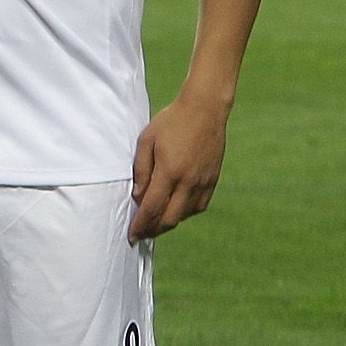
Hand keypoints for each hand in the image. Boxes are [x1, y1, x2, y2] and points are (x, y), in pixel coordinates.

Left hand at [129, 94, 228, 240]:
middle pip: (170, 218)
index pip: (152, 209)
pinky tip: (175, 210)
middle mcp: (189, 181)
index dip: (140, 226)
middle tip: (141, 234)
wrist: (205, 110)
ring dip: (169, 222)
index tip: (132, 236)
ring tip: (155, 223)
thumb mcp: (146, 142)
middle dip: (154, 230)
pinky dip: (185, 212)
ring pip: (186, 214)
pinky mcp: (213, 179)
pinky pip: (199, 205)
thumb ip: (141, 171)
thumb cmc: (170, 122)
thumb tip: (138, 197)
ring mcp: (203, 181)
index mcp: (170, 172)